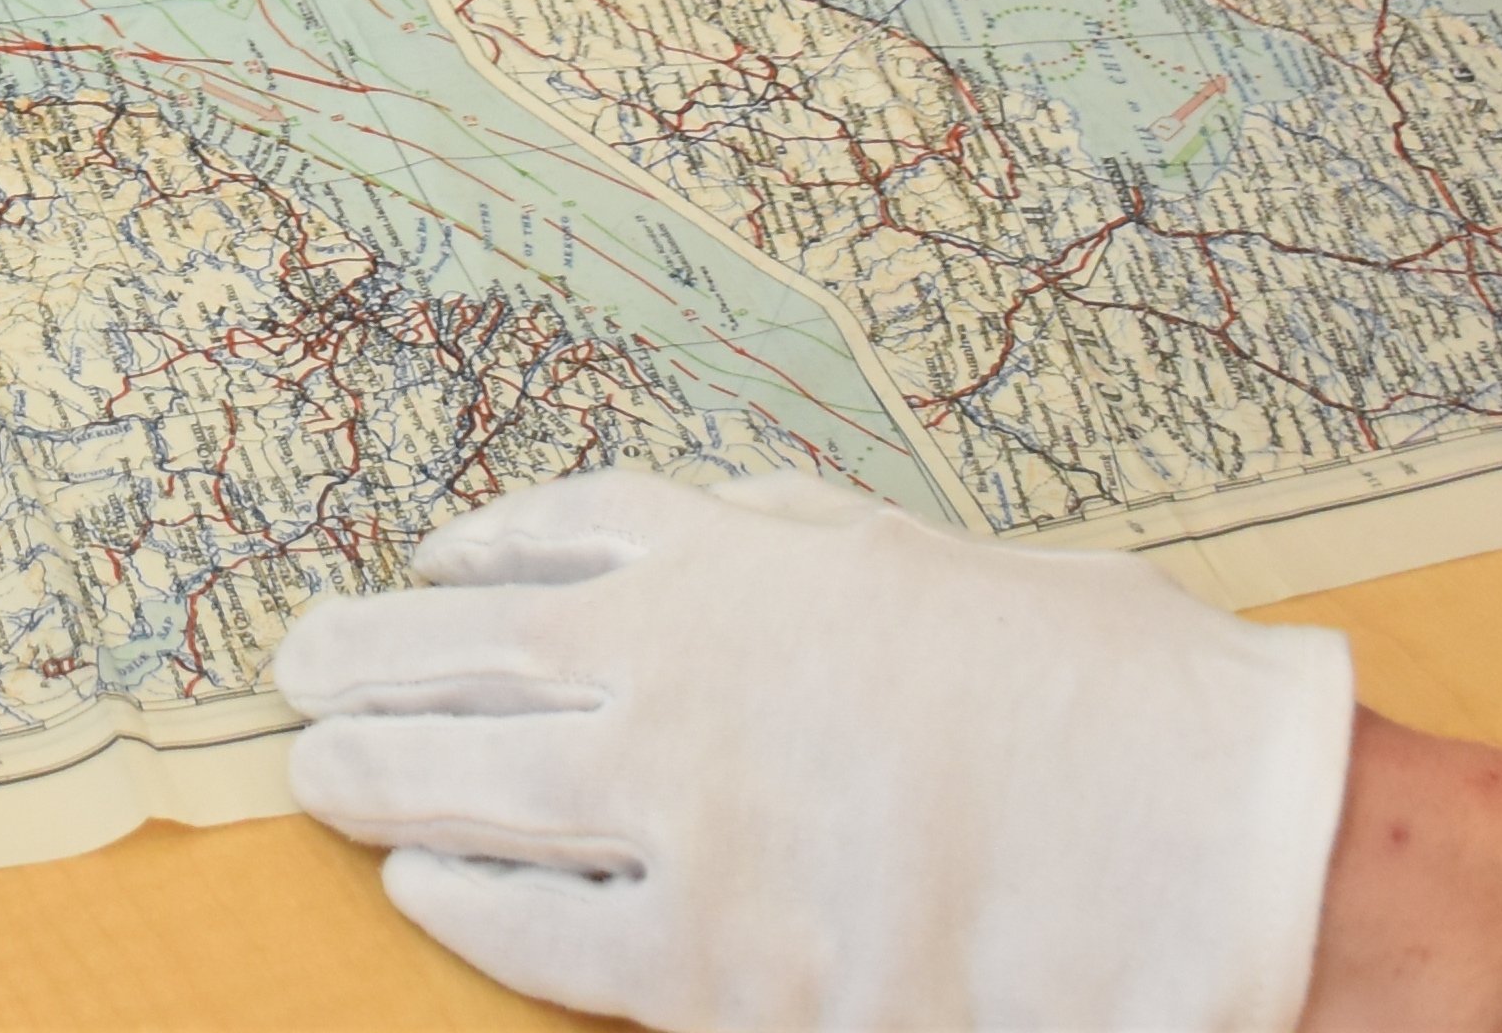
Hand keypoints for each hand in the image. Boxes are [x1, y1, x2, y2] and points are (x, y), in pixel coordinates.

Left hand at [273, 465, 1359, 1032]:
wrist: (1201, 846)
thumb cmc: (1092, 691)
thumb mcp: (918, 558)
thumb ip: (782, 540)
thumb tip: (677, 531)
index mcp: (733, 561)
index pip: (545, 542)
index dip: (462, 565)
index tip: (417, 575)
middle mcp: (677, 675)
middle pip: (469, 663)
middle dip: (369, 666)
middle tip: (300, 674)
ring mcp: (682, 825)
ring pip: (471, 791)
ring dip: (381, 774)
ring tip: (321, 772)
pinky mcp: (711, 971)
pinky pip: (542, 935)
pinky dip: (462, 902)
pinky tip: (421, 885)